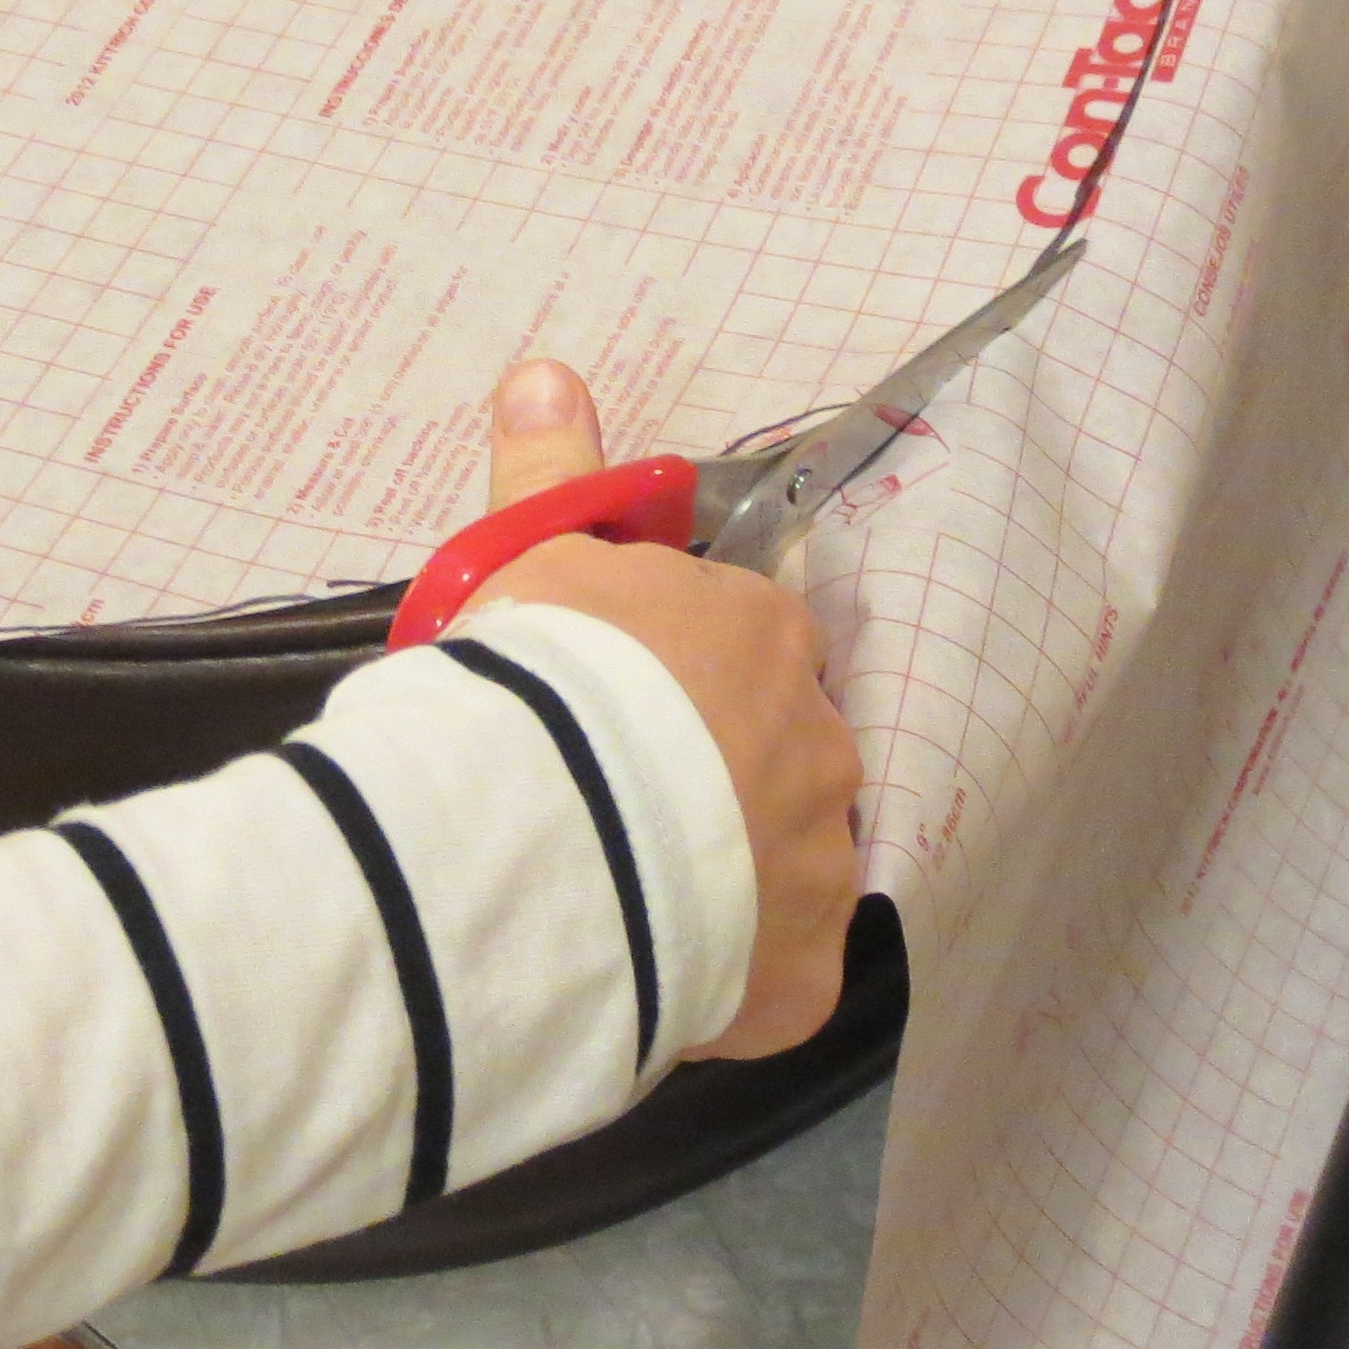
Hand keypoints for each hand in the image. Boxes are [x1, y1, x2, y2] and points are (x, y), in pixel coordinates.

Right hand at [463, 361, 863, 1059]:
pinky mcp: (797, 975)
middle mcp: (820, 743)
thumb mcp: (529, 558)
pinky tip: (652, 972)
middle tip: (618, 808)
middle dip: (719, 778)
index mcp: (762, 636)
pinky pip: (772, 976)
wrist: (536, 828)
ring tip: (629, 901)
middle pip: (783, 755)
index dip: (686, 680)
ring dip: (729, 879)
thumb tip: (546, 371)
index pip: (751, 647)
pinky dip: (725, 977)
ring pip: (788, 868)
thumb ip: (549, 473)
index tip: (621, 710)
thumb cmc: (535, 680)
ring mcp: (819, 866)